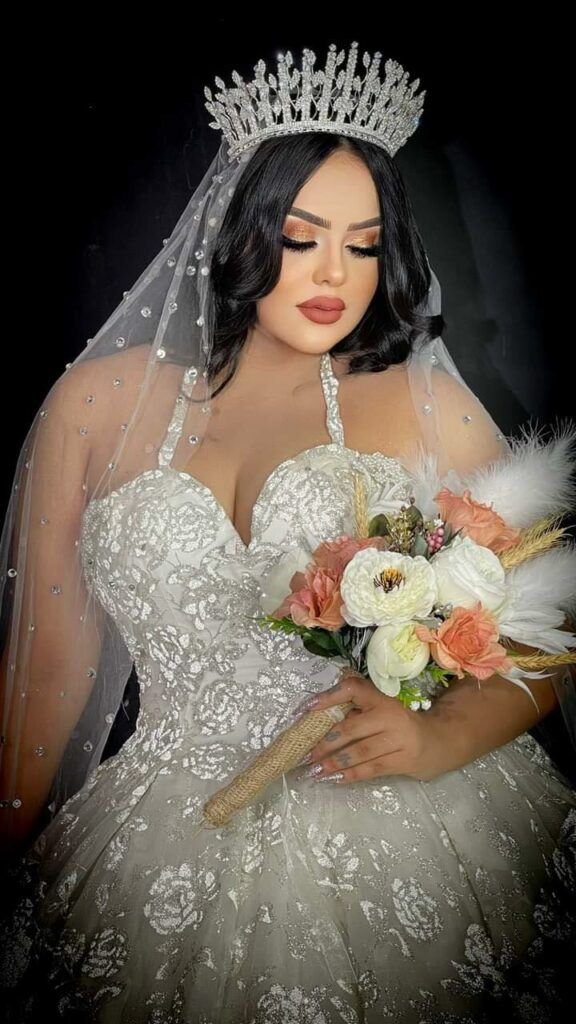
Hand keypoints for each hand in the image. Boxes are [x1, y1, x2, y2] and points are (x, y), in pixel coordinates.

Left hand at [292, 672, 442, 783]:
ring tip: (314, 771)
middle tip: (304, 754)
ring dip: (333, 763)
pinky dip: (351, 775)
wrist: (440, 740)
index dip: (329, 696)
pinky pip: (372, 769)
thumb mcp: (383, 710)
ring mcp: (399, 739)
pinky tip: (334, 779)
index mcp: (381, 698)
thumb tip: (319, 720)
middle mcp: (390, 715)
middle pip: (350, 728)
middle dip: (324, 743)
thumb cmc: (402, 724)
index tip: (306, 708)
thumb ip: (358, 712)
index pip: (353, 689)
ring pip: (359, 752)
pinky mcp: (404, 760)